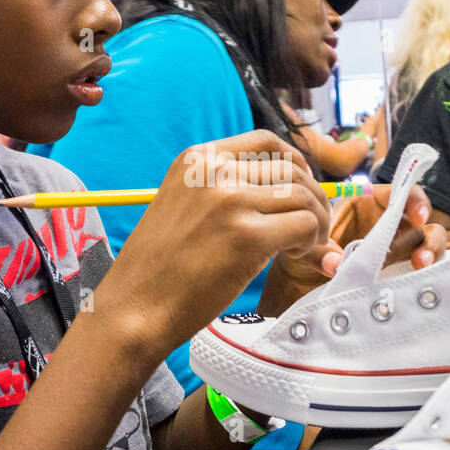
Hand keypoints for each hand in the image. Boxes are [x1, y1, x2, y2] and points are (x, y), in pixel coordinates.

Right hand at [96, 131, 330, 360]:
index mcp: (196, 159)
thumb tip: (293, 191)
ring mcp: (230, 202)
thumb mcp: (184, 207)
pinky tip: (293, 256)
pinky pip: (304, 226)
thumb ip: (226, 192)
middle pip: (291, 170)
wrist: (134, 307)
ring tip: (304, 245)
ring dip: (315, 222)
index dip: (295, 163)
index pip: (266, 141)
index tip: (302, 188)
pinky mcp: (247, 237)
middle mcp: (213, 172)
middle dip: (313, 198)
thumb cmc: (160, 268)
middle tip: (312, 228)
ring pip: (303, 197)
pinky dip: (310, 241)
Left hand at [257, 183, 449, 316]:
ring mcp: (397, 243)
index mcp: (366, 204)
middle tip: (420, 258)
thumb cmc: (302, 256)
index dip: (413, 200)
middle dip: (427, 235)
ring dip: (433, 251)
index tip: (417, 218)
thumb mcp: (306, 250)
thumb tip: (337, 265)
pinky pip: (426, 257)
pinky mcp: (401, 264)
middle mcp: (387, 221)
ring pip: (427, 239)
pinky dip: (445, 257)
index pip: (398, 192)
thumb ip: (321, 254)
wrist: (297, 281)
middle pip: (421, 219)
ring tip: (423, 266)